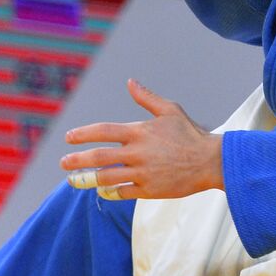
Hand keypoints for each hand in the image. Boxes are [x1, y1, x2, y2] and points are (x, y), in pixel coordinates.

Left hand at [61, 79, 221, 199]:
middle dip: (77, 160)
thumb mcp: (170, 110)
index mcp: (140, 132)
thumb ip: (147, 98)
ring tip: (73, 180)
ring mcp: (143, 173)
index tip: (69, 138)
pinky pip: (123, 193)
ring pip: (107, 178)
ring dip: (87, 179)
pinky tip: (102, 191)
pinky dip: (110, 192)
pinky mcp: (150, 190)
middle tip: (63, 162)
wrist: (211, 162)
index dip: (83, 134)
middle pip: (100, 157)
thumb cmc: (191, 134)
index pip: (103, 131)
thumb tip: (130, 82)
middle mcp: (138, 153)